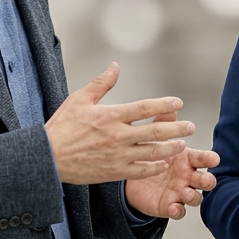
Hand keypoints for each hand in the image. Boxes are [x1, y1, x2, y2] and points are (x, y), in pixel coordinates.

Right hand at [44, 63, 195, 184]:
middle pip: (155, 132)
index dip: (164, 104)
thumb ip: (101, 83)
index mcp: (110, 116)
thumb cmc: (61, 127)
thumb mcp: (79, 100)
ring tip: (182, 145)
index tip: (178, 102)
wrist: (47, 159)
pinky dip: (154, 167)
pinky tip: (164, 163)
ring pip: (152, 152)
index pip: (144, 109)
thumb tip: (115, 66)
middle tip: (191, 126)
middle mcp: (117, 136)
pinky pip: (140, 171)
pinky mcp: (113, 172)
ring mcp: (117, 156)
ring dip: (170, 148)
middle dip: (176, 128)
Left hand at [125, 112, 219, 219]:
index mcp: (188, 160)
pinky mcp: (170, 206)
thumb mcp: (157, 139)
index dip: (209, 159)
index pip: (203, 158)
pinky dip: (178, 211)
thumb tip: (172, 106)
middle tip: (206, 180)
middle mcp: (188, 177)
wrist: (135, 179)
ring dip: (194, 196)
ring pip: (195, 197)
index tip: (214, 159)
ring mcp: (181, 192)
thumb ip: (166, 124)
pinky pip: (178, 212)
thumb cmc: (153, 156)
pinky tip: (174, 208)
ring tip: (186, 193)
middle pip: (205, 180)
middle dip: (208, 181)